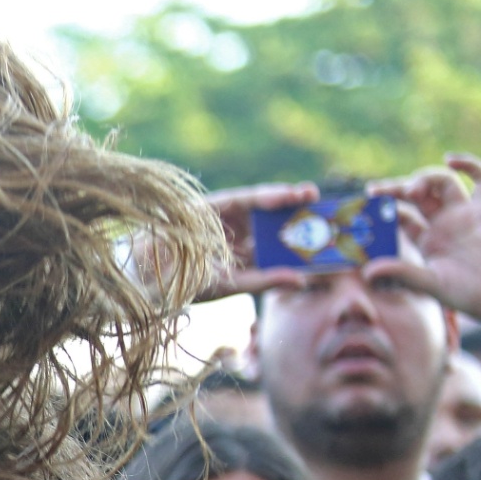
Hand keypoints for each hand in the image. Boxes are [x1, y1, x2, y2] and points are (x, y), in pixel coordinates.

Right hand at [194, 181, 320, 300]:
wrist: (149, 277)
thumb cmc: (187, 283)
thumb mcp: (233, 284)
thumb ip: (265, 280)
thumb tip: (303, 281)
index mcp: (242, 252)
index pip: (278, 242)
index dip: (302, 239)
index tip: (331, 239)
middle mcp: (237, 231)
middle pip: (274, 220)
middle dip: (300, 215)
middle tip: (329, 213)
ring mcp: (225, 216)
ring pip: (263, 205)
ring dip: (288, 199)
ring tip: (311, 197)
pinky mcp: (213, 204)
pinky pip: (244, 197)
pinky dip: (266, 196)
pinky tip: (286, 195)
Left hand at [364, 154, 480, 328]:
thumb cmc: (472, 295)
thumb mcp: (433, 284)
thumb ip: (403, 275)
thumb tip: (368, 272)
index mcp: (425, 241)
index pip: (399, 217)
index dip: (382, 211)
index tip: (364, 208)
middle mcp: (442, 225)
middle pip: (415, 197)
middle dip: (395, 190)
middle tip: (376, 190)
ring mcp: (463, 215)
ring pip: (441, 184)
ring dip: (424, 178)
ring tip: (412, 189)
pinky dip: (469, 166)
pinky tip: (451, 160)